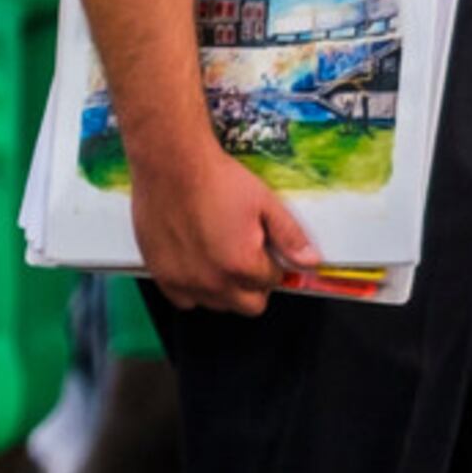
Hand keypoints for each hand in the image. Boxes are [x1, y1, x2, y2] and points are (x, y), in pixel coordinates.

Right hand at [128, 136, 320, 314]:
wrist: (172, 167)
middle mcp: (211, 281)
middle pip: (249, 305)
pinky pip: (184, 301)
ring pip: (217, 305)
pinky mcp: (160, 276)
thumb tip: (311, 262)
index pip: (272, 282)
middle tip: (252, 257)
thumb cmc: (219, 181)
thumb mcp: (266, 203)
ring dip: (227, 289)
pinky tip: (200, 265)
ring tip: (225, 257)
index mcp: (241, 265)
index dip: (275, 265)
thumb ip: (290, 237)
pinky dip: (195, 290)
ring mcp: (183, 282)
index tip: (269, 250)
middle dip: (256, 285)